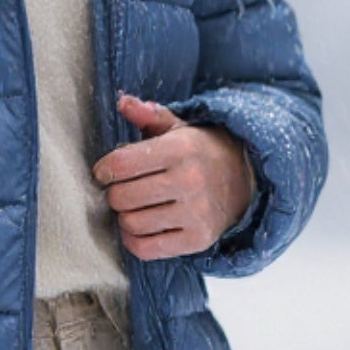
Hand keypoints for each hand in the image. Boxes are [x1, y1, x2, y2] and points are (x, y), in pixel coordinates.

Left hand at [91, 92, 255, 259]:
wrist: (245, 181)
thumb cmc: (201, 152)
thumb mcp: (179, 128)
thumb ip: (148, 114)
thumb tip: (122, 101)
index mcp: (181, 149)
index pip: (122, 164)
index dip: (104, 169)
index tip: (105, 172)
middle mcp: (190, 181)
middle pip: (122, 197)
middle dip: (114, 193)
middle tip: (122, 189)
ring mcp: (196, 214)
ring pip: (131, 223)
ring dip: (124, 216)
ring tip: (134, 206)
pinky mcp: (197, 240)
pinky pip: (146, 248)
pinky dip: (134, 240)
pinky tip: (140, 226)